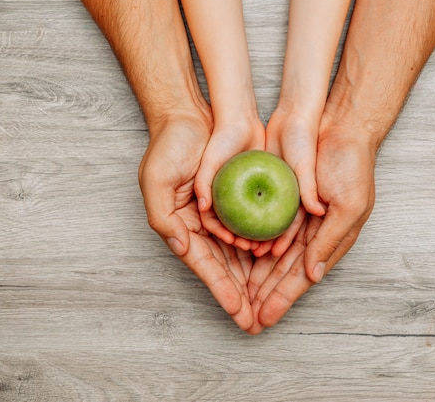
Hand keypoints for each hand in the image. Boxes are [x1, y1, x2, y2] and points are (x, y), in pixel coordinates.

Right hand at [138, 112, 253, 330]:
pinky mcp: (244, 197)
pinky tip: (277, 262)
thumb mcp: (156, 180)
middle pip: (226, 268)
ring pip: (243, 253)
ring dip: (254, 278)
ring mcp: (226, 213)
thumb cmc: (171, 145)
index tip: (238, 311)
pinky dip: (266, 245)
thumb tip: (181, 248)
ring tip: (268, 301)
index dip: (221, 289)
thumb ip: (162, 217)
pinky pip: (257, 226)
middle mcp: (205, 225)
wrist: (197, 113)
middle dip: (240, 295)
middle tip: (256, 321)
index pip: (204, 265)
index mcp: (182, 226)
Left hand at [247, 109, 376, 332]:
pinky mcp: (280, 197)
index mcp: (331, 237)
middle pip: (283, 271)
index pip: (303, 275)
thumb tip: (313, 276)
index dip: (284, 297)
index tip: (265, 318)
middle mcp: (312, 232)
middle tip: (248, 318)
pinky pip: (264, 227)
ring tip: (241, 296)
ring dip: (257, 276)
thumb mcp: (349, 205)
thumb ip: (330, 241)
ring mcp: (295, 215)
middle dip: (267, 295)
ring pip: (271, 253)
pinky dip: (253, 244)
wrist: (337, 125)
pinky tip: (240, 259)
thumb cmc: (351, 164)